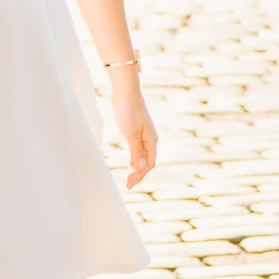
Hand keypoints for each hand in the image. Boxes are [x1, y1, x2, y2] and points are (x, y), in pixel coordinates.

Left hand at [111, 72, 156, 186]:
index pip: (150, 163)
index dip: (141, 175)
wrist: (126, 93)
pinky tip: (131, 162)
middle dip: (139, 174)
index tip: (129, 183)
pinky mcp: (136, 130)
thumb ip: (136, 151)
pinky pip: (138, 148)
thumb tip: (140, 168)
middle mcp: (150, 139)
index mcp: (152, 140)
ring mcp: (144, 134)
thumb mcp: (130, 134)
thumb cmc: (128, 111)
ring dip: (138, 167)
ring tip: (130, 177)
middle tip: (128, 185)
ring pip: (143, 155)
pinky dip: (135, 157)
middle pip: (148, 161)